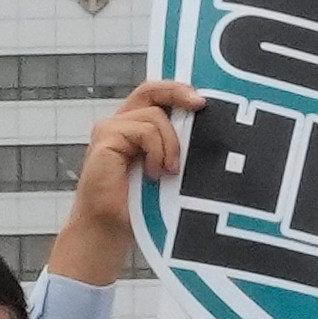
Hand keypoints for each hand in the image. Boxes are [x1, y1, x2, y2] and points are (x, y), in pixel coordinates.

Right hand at [50, 79, 200, 283]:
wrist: (110, 228)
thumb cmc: (141, 205)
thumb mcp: (167, 171)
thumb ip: (177, 149)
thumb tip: (211, 134)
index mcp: (135, 127)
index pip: (155, 95)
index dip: (177, 90)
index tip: (203, 101)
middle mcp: (121, 123)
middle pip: (151, 91)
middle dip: (178, 93)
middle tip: (201, 106)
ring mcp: (111, 129)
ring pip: (154, 117)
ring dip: (171, 145)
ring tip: (168, 172)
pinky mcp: (106, 139)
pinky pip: (144, 132)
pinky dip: (157, 151)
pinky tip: (155, 174)